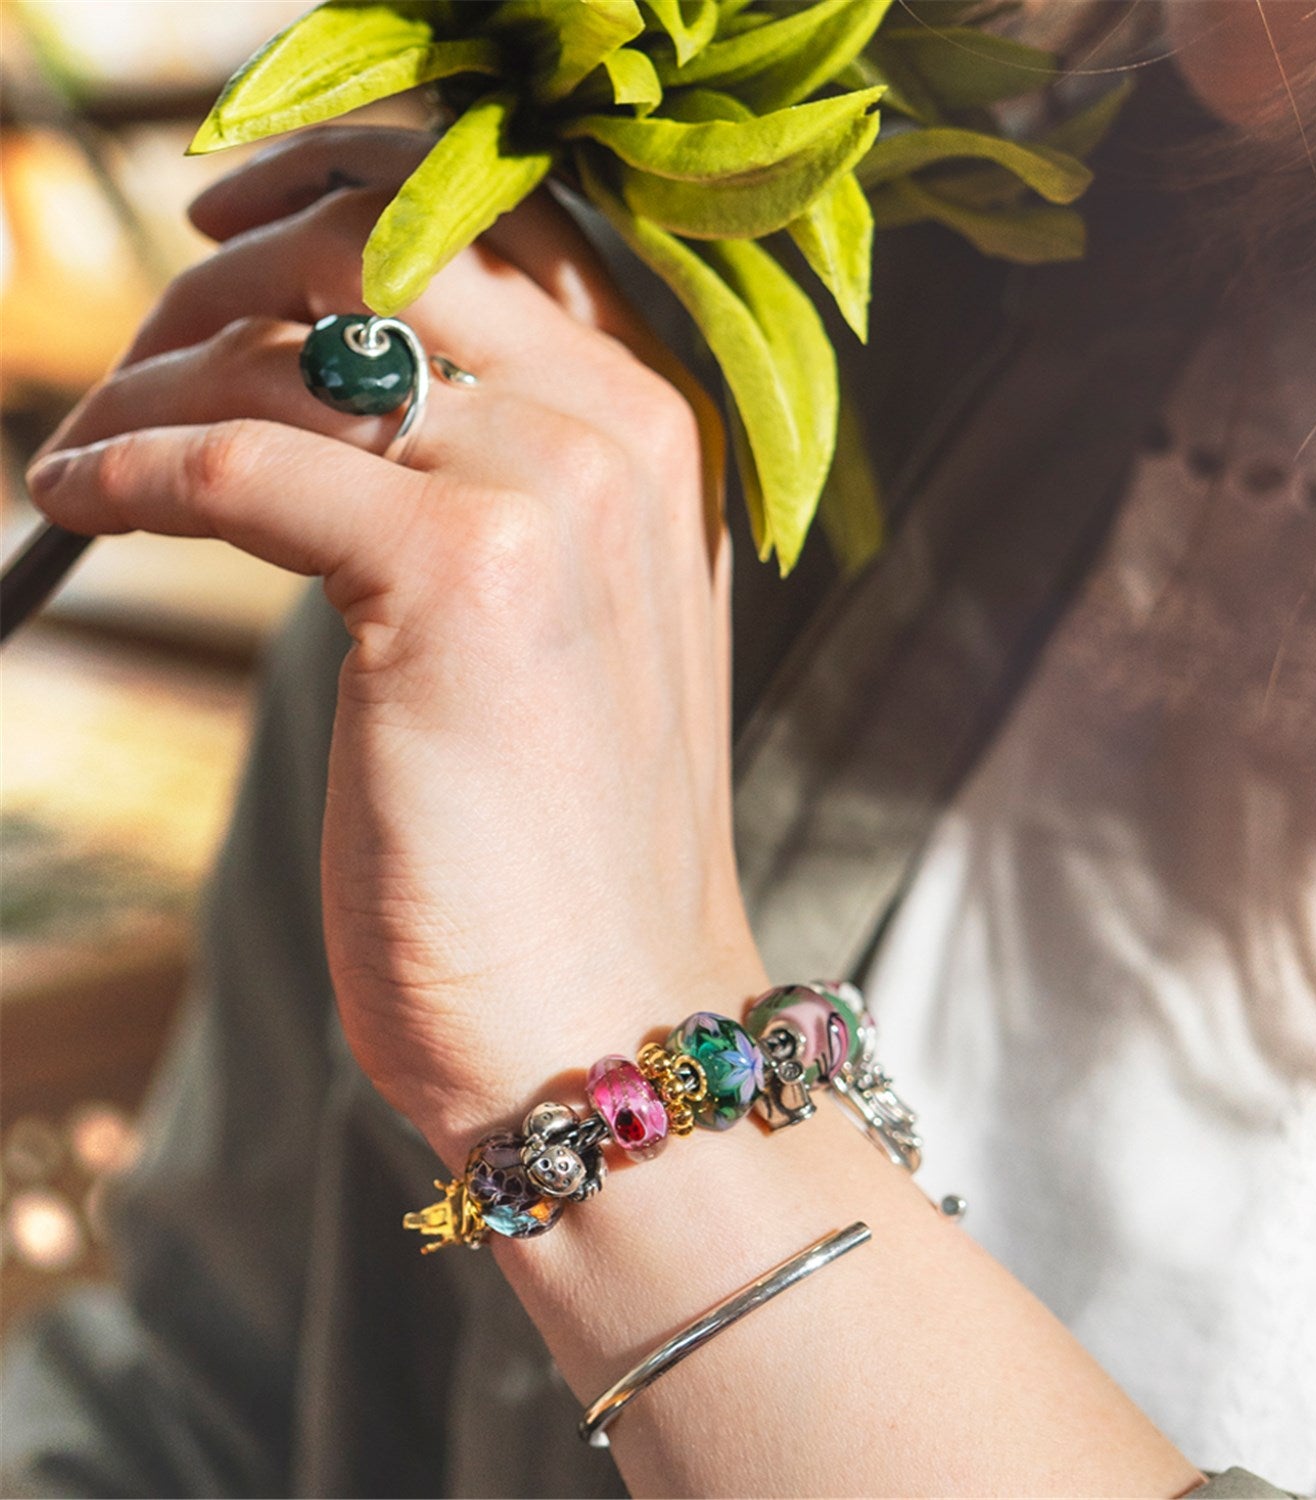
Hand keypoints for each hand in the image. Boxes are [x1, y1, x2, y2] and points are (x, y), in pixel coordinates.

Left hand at [27, 127, 768, 1168]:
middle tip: (145, 342)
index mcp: (664, 429)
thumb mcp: (569, 616)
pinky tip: (79, 500)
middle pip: (388, 238)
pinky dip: (131, 469)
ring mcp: (557, 492)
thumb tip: (339, 382)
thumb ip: (504, 476)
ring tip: (91, 443)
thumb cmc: (566, 835)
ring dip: (157, 373)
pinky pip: (235, 465)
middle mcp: (625, 430)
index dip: (351, 190)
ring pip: (295, 342)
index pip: (502, 223)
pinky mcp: (460, 578)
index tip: (233, 225)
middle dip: (233, 265)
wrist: (609, 1010)